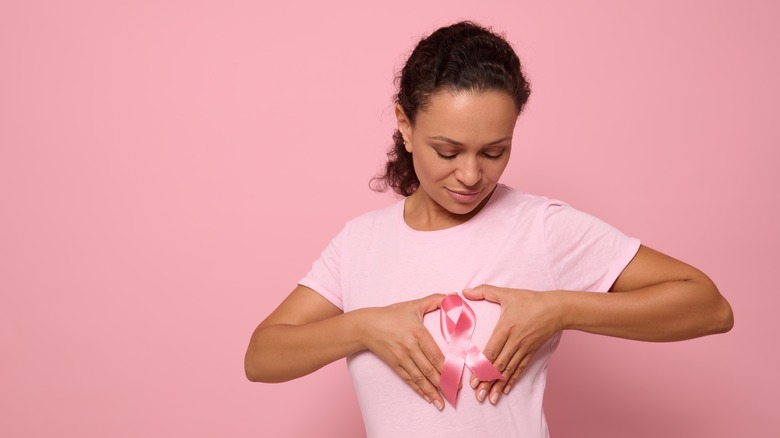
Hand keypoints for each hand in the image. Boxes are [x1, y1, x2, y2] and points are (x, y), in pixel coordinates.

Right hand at [359, 293, 446, 409]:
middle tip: (455, 394)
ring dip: (431, 392)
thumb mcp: (413, 305)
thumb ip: (435, 299)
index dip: (448, 368)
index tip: (458, 377)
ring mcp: (401, 357)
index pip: (436, 354)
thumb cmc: (391, 314)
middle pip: (430, 369)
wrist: (367, 325)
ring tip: (442, 403)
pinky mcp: (394, 364)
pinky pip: (408, 379)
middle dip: (443, 384)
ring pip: (420, 378)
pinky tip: (427, 397)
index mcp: (418, 333)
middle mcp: (410, 347)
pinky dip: (418, 390)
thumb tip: (454, 296)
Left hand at [462, 285, 563, 404]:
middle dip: (487, 382)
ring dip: (499, 385)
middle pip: (499, 365)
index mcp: (506, 327)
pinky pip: (520, 369)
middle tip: (478, 395)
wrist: (556, 308)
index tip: (473, 379)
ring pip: (509, 370)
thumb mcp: (507, 293)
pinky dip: (512, 380)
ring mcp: (524, 348)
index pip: (492, 351)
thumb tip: (465, 291)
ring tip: (490, 399)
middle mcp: (515, 341)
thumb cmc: (530, 299)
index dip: (482, 367)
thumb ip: (484, 291)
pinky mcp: (531, 352)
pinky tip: (506, 390)